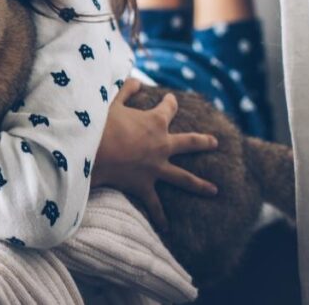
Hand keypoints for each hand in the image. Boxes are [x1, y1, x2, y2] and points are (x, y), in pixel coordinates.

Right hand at [91, 77, 219, 230]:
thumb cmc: (101, 125)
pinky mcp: (145, 185)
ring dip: (199, 184)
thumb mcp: (113, 102)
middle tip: (215, 142)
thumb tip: (136, 80)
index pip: (168, 108)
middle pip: (189, 142)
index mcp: (155, 122)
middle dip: (203, 142)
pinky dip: (160, 216)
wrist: (93, 152)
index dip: (170, 102)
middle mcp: (162, 145)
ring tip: (214, 190)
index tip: (171, 99)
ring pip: (184, 178)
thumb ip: (126, 91)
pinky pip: (155, 204)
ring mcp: (156, 168)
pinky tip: (168, 227)